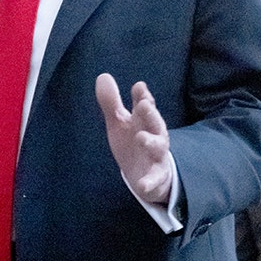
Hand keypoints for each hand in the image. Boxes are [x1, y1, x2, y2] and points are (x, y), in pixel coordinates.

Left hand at [95, 73, 172, 203]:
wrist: (144, 175)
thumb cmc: (132, 143)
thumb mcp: (119, 122)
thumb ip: (111, 102)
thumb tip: (103, 76)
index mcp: (144, 121)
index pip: (145, 106)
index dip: (142, 97)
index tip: (139, 87)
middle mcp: (154, 136)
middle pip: (155, 123)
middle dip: (150, 114)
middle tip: (144, 105)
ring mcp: (156, 156)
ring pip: (158, 148)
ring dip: (151, 142)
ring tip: (141, 137)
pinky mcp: (156, 176)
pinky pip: (155, 179)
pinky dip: (150, 182)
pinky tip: (143, 185)